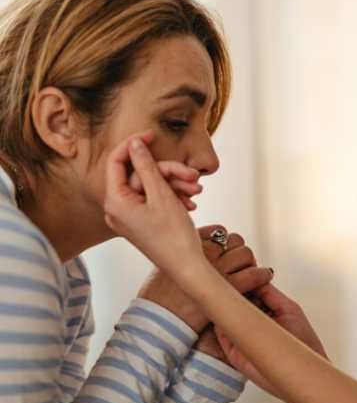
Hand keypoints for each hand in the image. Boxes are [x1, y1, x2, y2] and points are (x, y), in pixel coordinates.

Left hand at [104, 131, 205, 283]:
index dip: (134, 145)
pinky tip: (190, 203)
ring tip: (196, 192)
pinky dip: (173, 196)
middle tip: (193, 176)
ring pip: (151, 185)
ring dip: (175, 184)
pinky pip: (154, 199)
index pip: (117, 162)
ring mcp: (129, 215)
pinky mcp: (142, 220)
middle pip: (141, 174)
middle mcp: (117, 208)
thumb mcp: (162, 195)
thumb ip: (147, 166)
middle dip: (168, 172)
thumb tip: (135, 143)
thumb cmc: (173, 235)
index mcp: (115, 202)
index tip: (153, 135)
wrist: (187, 267)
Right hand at [139, 225, 274, 337]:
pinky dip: (262, 275)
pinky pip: (255, 274)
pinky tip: (262, 279)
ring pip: (246, 254)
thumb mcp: (164, 266)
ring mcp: (217, 269)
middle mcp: (204, 253)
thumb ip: (182, 254)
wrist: (158, 322)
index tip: (224, 252)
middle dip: (239, 251)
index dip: (224, 242)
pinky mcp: (228, 288)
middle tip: (238, 264)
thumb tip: (194, 249)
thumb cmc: (157, 299)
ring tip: (248, 272)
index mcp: (188, 245)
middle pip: (235, 240)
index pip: (218, 231)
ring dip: (250, 263)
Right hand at [216, 284, 327, 396]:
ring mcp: (240, 336)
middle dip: (228, 290)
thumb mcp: (288, 309)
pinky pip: (220, 332)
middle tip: (220, 274)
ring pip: (225, 315)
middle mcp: (250, 323)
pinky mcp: (233, 351)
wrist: (302, 371)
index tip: (234, 268)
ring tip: (217, 287)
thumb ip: (270, 293)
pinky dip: (218, 319)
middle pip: (233, 302)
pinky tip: (218, 305)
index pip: (246, 293)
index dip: (241, 281)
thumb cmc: (302, 343)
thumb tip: (255, 276)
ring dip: (220, 302)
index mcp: (264, 312)